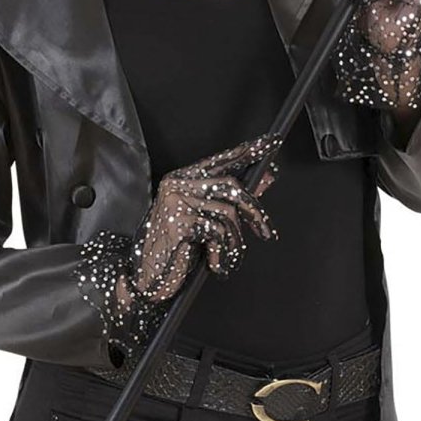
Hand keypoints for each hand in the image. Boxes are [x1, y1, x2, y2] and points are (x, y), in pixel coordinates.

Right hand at [122, 131, 282, 307]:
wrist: (148, 278)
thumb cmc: (177, 250)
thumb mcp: (208, 222)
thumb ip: (235, 199)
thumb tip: (265, 178)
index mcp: (184, 179)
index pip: (221, 159)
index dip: (248, 151)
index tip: (271, 142)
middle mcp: (177, 184)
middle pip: (231, 186)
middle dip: (255, 211)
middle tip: (266, 232)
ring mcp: (176, 201)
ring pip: (228, 213)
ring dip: (235, 241)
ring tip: (228, 256)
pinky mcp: (179, 221)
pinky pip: (217, 232)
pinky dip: (222, 252)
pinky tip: (214, 262)